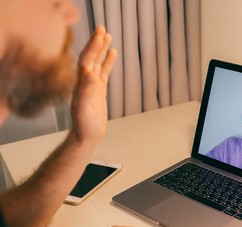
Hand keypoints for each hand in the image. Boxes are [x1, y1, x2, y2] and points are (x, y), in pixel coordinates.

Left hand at [70, 25, 115, 144]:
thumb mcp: (83, 110)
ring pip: (97, 63)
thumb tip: (89, 74)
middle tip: (102, 28)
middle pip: (90, 57)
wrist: (87, 136)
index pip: (86, 60)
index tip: (100, 35)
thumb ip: (85, 92)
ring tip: (108, 36)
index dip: (92, 47)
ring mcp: (92, 85)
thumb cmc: (84, 126)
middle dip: (96, 43)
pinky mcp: (99, 91)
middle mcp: (85, 82)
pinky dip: (108, 62)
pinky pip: (104, 72)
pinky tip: (112, 54)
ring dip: (102, 49)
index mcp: (81, 84)